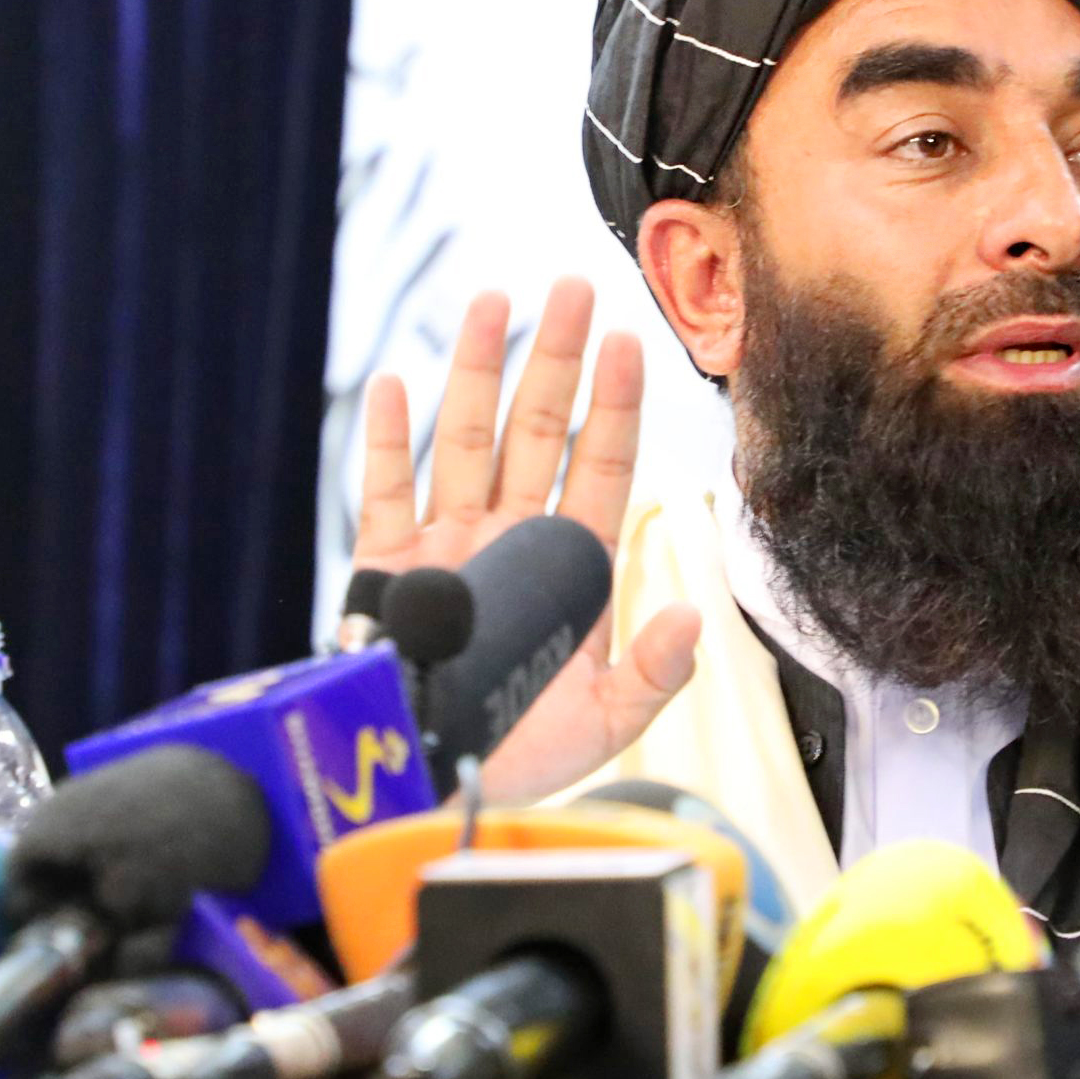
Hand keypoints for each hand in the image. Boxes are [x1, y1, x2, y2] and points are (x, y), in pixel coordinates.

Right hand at [353, 277, 699, 802]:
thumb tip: (693, 619)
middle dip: (555, 359)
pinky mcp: (387, 567)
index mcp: (570, 563)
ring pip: (465, 438)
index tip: (629, 342)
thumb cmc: (523, 758)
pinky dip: (387, 438)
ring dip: (477, 370)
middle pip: (536, 429)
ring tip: (493, 302)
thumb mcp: (606, 723)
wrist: (431, 791)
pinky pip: (386, 489)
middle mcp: (511, 537)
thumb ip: (654, 673)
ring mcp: (449, 544)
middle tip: (573, 287)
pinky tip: (395, 383)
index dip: (614, 405)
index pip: (600, 465)